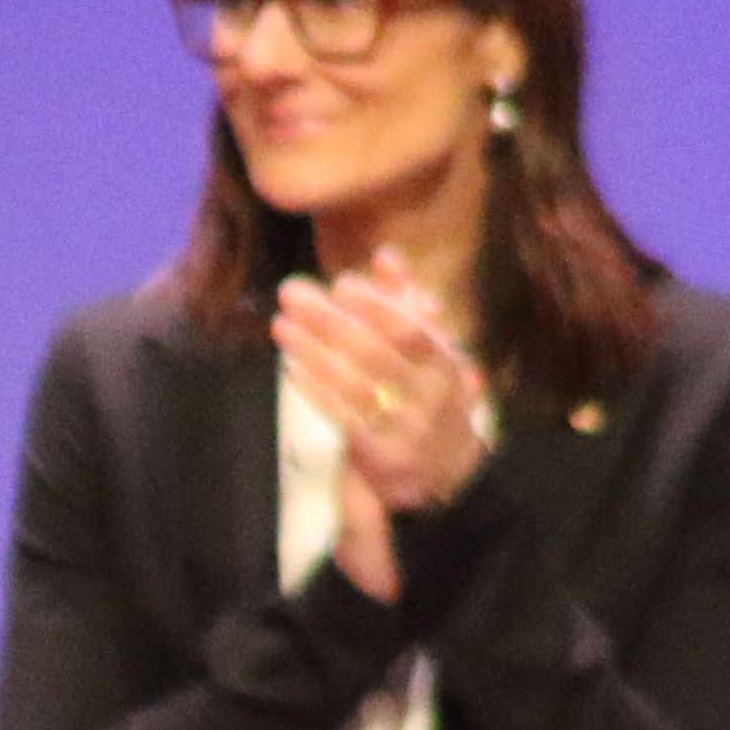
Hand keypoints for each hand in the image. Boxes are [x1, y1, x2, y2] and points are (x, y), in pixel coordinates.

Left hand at [273, 251, 488, 519]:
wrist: (447, 472)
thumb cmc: (428, 395)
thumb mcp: (430, 350)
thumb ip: (406, 302)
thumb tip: (384, 257)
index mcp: (448, 365)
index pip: (412, 331)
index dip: (377, 306)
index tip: (341, 284)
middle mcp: (431, 398)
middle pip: (376, 353)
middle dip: (330, 320)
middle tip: (292, 293)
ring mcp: (407, 430)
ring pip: (354, 384)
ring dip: (312, 351)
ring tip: (281, 325)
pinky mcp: (382, 456)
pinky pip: (343, 417)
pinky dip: (316, 389)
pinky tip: (292, 367)